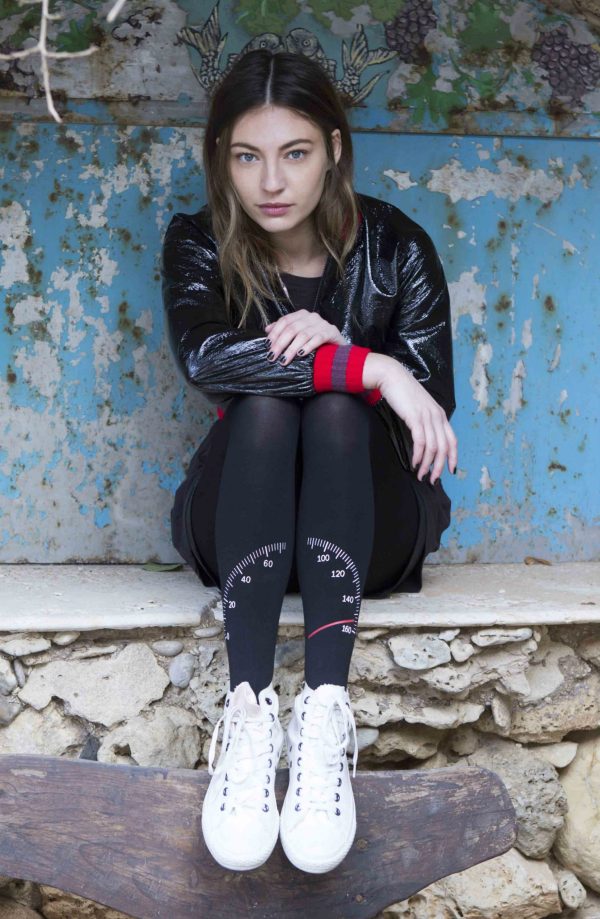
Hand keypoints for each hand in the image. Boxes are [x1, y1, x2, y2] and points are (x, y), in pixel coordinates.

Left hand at [264, 311, 345, 364]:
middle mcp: (312, 316)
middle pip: (292, 328)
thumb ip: (284, 330)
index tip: (267, 346)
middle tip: (272, 357)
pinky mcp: (331, 332)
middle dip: (280, 344)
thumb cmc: (317, 342)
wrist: (339, 347)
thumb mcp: (299, 334)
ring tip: (284, 360)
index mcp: (302, 315)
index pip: (284, 321)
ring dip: (291, 349)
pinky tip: (301, 354)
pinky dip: (308, 346)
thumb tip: (267, 329)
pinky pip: (318, 338)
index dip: (275, 333)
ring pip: (303, 335)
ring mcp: (322, 324)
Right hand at [378, 362, 457, 484]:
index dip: (453, 457)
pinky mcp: (415, 417)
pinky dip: (418, 455)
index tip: (450, 470)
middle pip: (444, 447)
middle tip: (433, 479)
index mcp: (440, 414)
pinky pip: (420, 441)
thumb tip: (423, 439)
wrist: (391, 376)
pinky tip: (414, 462)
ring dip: (427, 464)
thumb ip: (425, 421)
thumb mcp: (419, 407)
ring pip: (432, 447)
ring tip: (420, 475)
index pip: (452, 440)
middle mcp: (437, 416)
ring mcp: (427, 416)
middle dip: (439, 466)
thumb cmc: (403, 392)